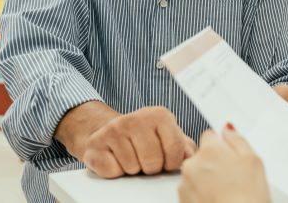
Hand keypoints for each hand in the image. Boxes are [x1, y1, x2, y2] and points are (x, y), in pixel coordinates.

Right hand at [59, 103, 196, 177]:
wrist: (109, 132)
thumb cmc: (144, 138)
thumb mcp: (168, 137)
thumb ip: (184, 146)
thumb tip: (191, 156)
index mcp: (159, 115)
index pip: (175, 150)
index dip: (171, 163)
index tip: (166, 161)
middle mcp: (136, 118)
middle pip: (153, 162)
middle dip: (151, 168)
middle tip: (146, 160)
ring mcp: (114, 129)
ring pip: (132, 167)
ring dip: (133, 169)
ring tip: (131, 157)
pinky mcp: (96, 143)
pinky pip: (112, 170)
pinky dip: (115, 171)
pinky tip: (116, 159)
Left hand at [179, 125, 269, 202]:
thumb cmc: (247, 197)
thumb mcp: (254, 160)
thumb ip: (237, 139)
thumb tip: (227, 129)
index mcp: (210, 149)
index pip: (210, 135)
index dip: (222, 146)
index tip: (230, 155)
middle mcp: (193, 163)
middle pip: (201, 155)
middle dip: (213, 163)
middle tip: (232, 177)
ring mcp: (185, 184)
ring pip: (195, 174)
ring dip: (206, 179)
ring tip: (225, 191)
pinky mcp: (183, 200)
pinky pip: (191, 191)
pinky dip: (201, 194)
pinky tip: (217, 200)